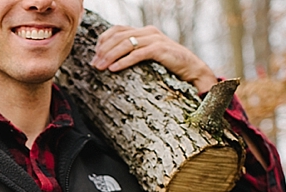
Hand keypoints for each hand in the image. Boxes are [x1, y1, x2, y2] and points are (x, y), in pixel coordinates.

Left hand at [92, 25, 218, 93]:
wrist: (191, 69)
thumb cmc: (168, 65)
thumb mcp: (147, 56)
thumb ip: (133, 53)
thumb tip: (110, 62)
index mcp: (143, 31)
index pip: (117, 30)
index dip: (103, 41)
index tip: (95, 55)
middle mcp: (148, 32)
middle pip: (119, 36)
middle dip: (103, 50)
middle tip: (94, 64)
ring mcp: (155, 39)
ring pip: (126, 44)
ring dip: (110, 56)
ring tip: (100, 67)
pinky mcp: (160, 49)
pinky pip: (137, 54)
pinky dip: (123, 62)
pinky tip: (113, 69)